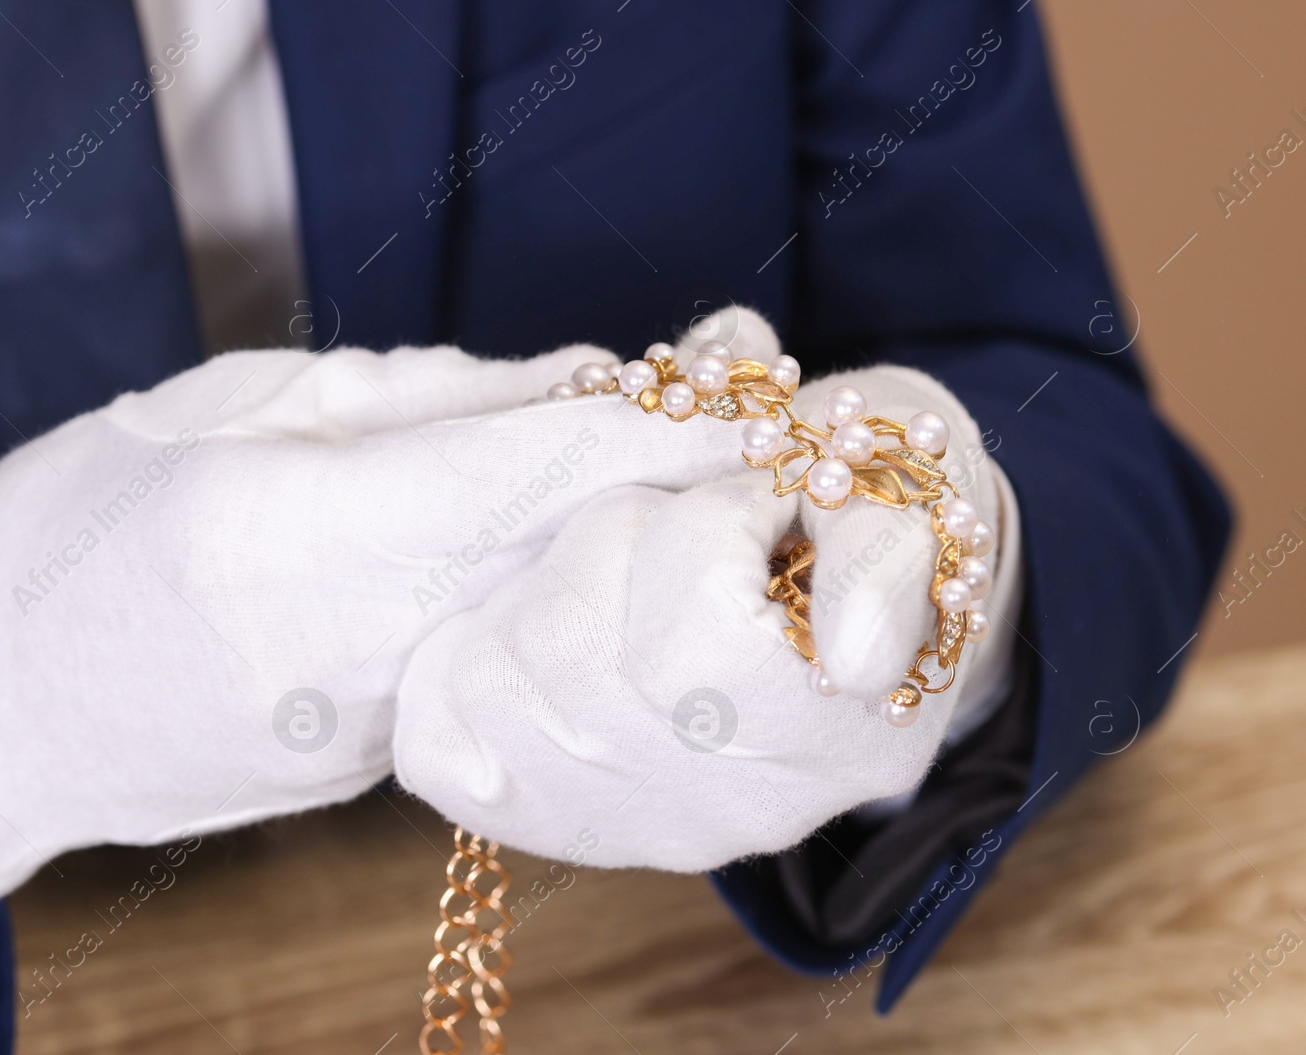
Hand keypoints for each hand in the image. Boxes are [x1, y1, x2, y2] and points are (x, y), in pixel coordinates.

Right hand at [0, 342, 751, 901]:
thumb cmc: (80, 521)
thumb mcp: (226, 411)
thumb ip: (408, 404)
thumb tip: (563, 390)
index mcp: (300, 530)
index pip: (526, 468)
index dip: (652, 424)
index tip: (747, 387)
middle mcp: (357, 643)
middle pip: (562, 549)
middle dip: (670, 484)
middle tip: (751, 418)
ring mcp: (372, 722)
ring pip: (540, 613)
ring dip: (617, 544)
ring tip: (666, 475)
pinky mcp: (375, 761)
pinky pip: (489, 661)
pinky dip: (543, 603)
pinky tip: (562, 554)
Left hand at [394, 347, 1018, 871]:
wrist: (811, 582)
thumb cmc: (850, 520)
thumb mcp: (899, 507)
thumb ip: (882, 564)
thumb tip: (853, 658)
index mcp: (841, 747)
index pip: (689, 645)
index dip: (694, 532)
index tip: (741, 504)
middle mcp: (732, 818)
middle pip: (570, 653)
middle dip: (599, 543)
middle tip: (663, 525)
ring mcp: (631, 833)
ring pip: (495, 682)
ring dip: (534, 587)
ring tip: (612, 575)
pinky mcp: (538, 821)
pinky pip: (437, 740)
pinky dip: (463, 652)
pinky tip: (535, 623)